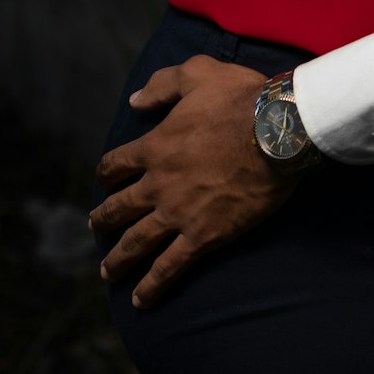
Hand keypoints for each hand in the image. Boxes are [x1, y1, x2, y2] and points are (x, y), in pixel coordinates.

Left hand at [90, 54, 300, 308]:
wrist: (277, 132)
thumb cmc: (241, 98)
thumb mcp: (199, 73)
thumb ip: (163, 84)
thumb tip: (134, 101)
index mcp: (155, 146)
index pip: (116, 164)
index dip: (107, 173)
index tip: (105, 180)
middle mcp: (158, 184)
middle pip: (119, 208)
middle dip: (103, 219)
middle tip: (96, 227)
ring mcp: (178, 213)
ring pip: (136, 242)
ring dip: (118, 259)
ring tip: (107, 272)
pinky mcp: (202, 236)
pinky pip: (169, 267)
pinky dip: (152, 285)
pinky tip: (142, 300)